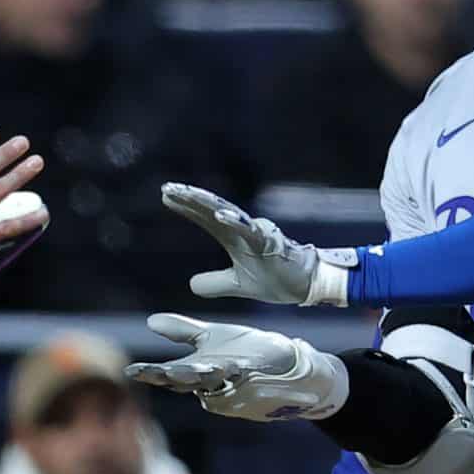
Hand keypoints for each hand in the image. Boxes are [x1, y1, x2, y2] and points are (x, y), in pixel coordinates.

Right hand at [125, 313, 347, 420]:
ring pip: (213, 382)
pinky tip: (235, 365)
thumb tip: (150, 321)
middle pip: (187, 381)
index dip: (150, 374)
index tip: (131, 372)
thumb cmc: (245, 350)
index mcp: (197, 370)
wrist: (285, 362)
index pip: (168, 374)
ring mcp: (233, 381)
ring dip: (204, 377)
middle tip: (160, 373)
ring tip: (194, 369)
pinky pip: (244, 375)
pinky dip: (237, 372)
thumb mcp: (210, 337)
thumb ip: (181, 331)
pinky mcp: (255, 375)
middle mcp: (212, 380)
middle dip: (173, 378)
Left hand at [161, 182, 354, 305]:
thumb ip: (215, 283)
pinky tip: (219, 215)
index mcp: (235, 237)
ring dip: (207, 203)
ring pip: (228, 213)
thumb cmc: (276, 278)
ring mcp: (256, 234)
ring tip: (186, 193)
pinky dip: (234, 222)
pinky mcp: (269, 243)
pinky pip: (249, 231)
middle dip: (190, 198)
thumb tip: (191, 285)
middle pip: (212, 209)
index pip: (205, 218)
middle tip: (168, 188)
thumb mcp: (237, 285)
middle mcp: (243, 230)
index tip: (166, 196)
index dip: (186, 208)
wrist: (306, 285)